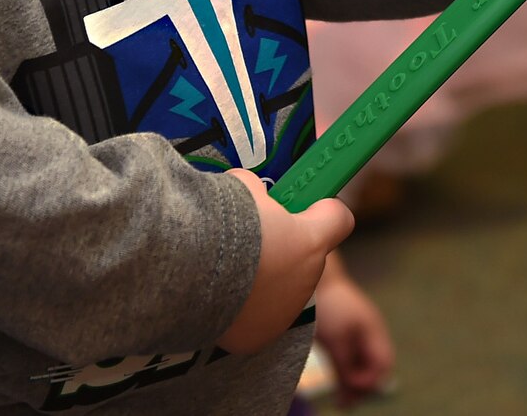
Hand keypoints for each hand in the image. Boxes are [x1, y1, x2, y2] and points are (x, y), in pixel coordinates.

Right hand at [218, 170, 354, 353]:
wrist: (186, 272)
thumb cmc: (220, 223)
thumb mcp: (243, 189)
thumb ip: (258, 194)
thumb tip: (252, 196)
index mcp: (310, 243)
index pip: (340, 219)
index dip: (322, 209)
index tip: (303, 205)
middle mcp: (305, 282)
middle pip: (305, 258)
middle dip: (284, 247)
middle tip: (250, 237)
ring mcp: (282, 314)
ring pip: (282, 289)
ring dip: (264, 278)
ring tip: (226, 267)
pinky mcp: (257, 337)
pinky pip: (257, 316)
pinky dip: (242, 305)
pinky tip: (217, 292)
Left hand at [314, 252, 394, 405]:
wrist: (309, 272)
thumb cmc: (327, 305)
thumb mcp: (337, 339)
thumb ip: (347, 364)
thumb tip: (355, 387)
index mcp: (373, 331)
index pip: (383, 364)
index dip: (369, 379)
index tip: (348, 383)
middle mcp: (368, 333)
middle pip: (374, 367)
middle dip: (361, 386)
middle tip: (342, 403)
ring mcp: (355, 332)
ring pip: (360, 364)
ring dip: (352, 383)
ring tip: (339, 402)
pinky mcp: (340, 333)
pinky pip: (348, 359)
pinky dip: (343, 373)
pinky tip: (335, 384)